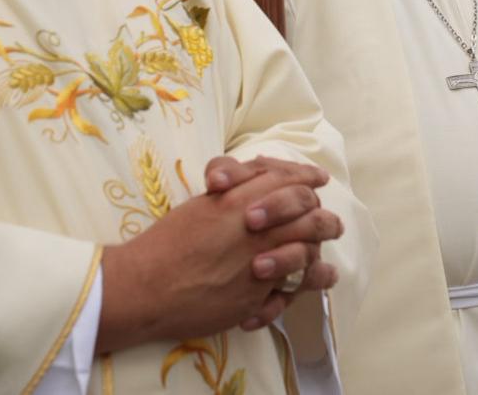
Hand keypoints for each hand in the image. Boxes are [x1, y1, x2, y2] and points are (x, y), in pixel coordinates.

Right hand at [97, 160, 344, 352]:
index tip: (318, 180)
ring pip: (307, 254)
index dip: (307, 178)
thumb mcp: (202, 204)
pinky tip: (309, 288)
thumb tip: (262, 178)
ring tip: (325, 261)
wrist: (145, 286)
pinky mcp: (255, 299)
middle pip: (309, 216)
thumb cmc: (166, 242)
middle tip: (332, 224)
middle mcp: (255, 231)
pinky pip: (290, 292)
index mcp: (239, 201)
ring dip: (320, 255)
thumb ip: (235, 190)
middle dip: (325, 219)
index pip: (290, 182)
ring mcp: (259, 267)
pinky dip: (302, 290)